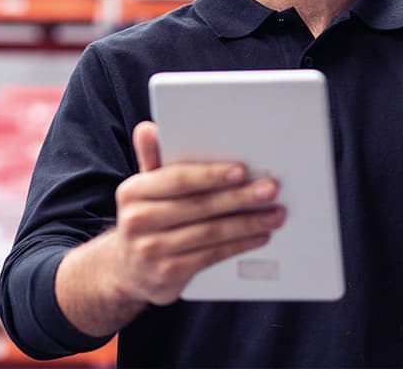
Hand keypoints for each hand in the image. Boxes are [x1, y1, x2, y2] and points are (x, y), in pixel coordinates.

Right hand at [111, 121, 284, 305]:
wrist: (127, 269)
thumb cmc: (147, 216)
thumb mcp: (145, 187)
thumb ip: (153, 157)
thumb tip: (148, 128)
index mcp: (134, 191)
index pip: (178, 179)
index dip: (211, 174)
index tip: (241, 170)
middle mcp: (138, 221)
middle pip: (199, 206)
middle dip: (240, 197)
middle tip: (270, 189)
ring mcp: (151, 251)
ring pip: (210, 233)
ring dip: (247, 223)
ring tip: (274, 214)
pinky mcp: (168, 275)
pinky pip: (211, 256)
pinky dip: (239, 245)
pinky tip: (259, 236)